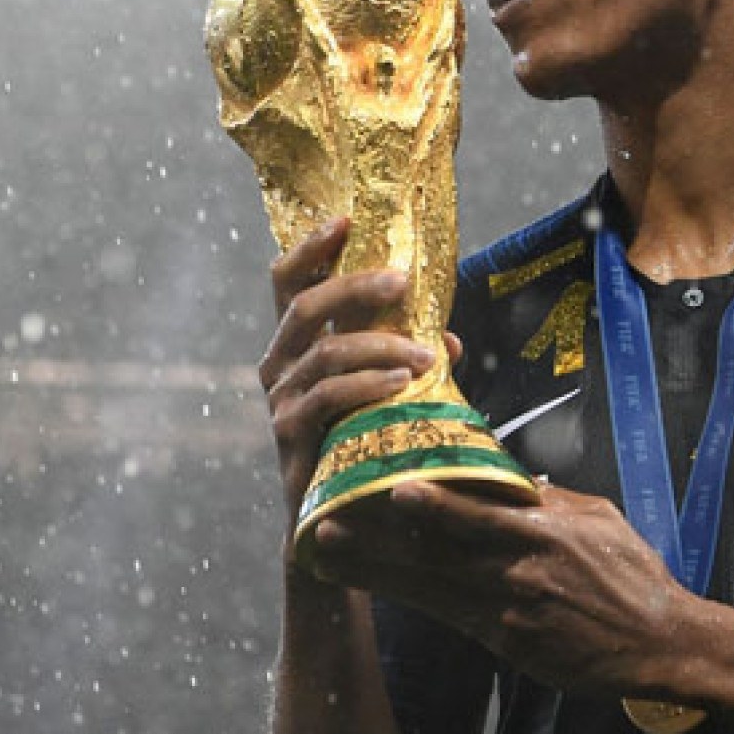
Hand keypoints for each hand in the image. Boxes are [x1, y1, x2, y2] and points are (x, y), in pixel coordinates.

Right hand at [258, 217, 456, 540]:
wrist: (339, 512)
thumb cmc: (363, 437)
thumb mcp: (391, 387)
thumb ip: (413, 357)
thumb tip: (453, 339)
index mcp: (297, 341)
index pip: (288, 282)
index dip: (309, 248)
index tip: (343, 220)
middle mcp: (280, 363)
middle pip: (304, 306)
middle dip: (354, 287)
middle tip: (401, 280)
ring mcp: (281, 398)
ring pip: (325, 351)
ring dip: (380, 345)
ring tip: (425, 353)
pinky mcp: (290, 433)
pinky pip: (328, 396)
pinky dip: (368, 384)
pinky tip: (403, 384)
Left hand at [311, 481, 696, 696]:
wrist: (659, 642)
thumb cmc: (633, 576)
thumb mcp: (599, 519)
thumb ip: (551, 500)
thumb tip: (512, 479)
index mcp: (546, 531)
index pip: (479, 512)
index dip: (433, 503)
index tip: (392, 487)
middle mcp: (519, 570)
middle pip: (438, 551)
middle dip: (380, 538)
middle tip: (329, 521)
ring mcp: (509, 609)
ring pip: (432, 585)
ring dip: (378, 569)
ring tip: (332, 552)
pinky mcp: (506, 642)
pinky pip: (450, 615)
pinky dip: (412, 599)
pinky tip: (380, 589)